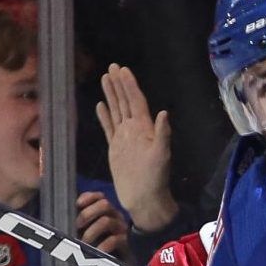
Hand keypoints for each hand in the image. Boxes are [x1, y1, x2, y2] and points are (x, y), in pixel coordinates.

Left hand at [75, 189, 130, 261]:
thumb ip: (81, 223)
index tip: (77, 204)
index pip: (99, 197)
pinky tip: (96, 252)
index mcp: (107, 212)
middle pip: (104, 204)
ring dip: (91, 231)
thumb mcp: (88, 233)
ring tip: (83, 243)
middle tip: (77, 226)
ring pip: (107, 221)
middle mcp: (116, 218)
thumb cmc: (101, 248)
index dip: (88, 197)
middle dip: (87, 214)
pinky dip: (102, 245)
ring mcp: (122, 230)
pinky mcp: (126, 244)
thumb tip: (65, 216)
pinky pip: (114, 240)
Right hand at [96, 65, 176, 232]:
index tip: (123, 69)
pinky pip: (108, 127)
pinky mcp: (116, 148)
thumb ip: (163, 134)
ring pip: (116, 110)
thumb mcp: (161, 156)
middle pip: (125, 101)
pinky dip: (105, 116)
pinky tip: (100, 105)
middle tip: (112, 66)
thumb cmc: (156, 180)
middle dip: (119, 84)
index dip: (130, 85)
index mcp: (144, 128)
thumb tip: (164, 112)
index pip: (136, 101)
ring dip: (111, 94)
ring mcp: (124, 138)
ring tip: (105, 78)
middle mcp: (134, 130)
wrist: (145, 199)